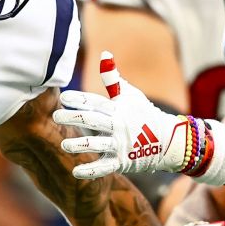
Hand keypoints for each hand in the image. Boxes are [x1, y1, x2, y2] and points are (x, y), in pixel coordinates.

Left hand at [53, 51, 211, 179]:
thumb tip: (104, 54)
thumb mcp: (130, 95)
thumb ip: (113, 78)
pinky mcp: (122, 161)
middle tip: (56, 116)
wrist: (168, 141)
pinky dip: (91, 170)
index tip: (63, 97)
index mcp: (118, 109)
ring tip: (63, 145)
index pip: (96, 101)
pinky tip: (75, 172)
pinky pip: (105, 167)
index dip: (80, 99)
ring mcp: (120, 145)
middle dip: (74, 118)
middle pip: (93, 121)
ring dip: (80, 145)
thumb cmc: (144, 114)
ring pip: (97, 144)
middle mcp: (118, 126)